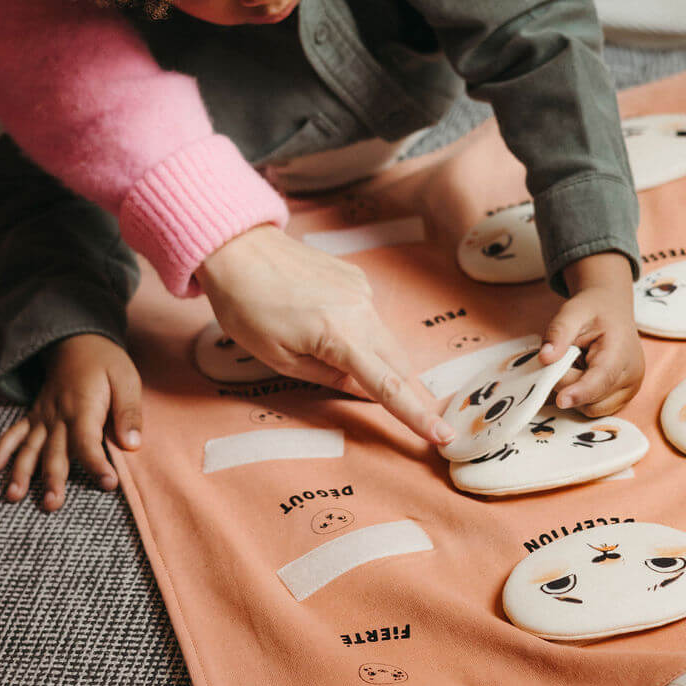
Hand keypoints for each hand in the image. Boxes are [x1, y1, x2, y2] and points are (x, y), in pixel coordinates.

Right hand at [0, 334, 142, 511]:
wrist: (78, 341)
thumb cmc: (107, 363)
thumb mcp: (127, 380)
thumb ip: (129, 413)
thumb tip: (132, 444)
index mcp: (84, 407)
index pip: (88, 441)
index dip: (97, 464)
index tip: (108, 484)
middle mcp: (58, 414)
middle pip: (55, 451)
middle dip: (53, 479)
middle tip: (52, 505)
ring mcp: (43, 416)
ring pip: (30, 447)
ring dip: (21, 472)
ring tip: (14, 496)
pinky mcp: (35, 415)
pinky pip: (15, 432)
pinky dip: (2, 449)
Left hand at [198, 225, 452, 445]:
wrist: (241, 248)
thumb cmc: (247, 307)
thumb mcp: (279, 358)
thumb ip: (329, 379)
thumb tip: (367, 392)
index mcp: (339, 335)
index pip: (388, 385)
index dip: (417, 415)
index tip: (444, 436)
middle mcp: (361, 309)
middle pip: (398, 363)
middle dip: (403, 391)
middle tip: (403, 415)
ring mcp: (362, 290)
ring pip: (386, 340)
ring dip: (378, 361)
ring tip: (331, 359)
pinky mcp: (357, 278)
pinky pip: (371, 318)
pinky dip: (363, 335)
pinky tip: (326, 327)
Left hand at [538, 252, 644, 416]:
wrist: (611, 309)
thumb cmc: (594, 309)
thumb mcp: (572, 311)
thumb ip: (558, 333)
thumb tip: (545, 358)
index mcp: (622, 351)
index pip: (601, 379)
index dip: (580, 392)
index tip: (561, 400)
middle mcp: (632, 375)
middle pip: (593, 399)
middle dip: (569, 385)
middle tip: (563, 359)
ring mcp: (630, 389)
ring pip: (593, 408)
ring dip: (575, 392)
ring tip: (576, 364)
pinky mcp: (622, 397)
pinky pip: (596, 407)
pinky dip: (583, 396)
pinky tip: (583, 373)